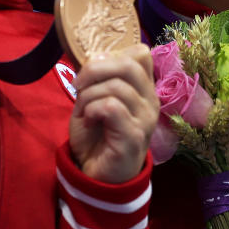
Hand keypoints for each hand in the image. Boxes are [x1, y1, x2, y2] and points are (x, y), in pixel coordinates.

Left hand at [69, 44, 159, 182]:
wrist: (97, 175)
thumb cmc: (97, 135)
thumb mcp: (95, 98)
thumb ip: (99, 77)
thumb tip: (94, 56)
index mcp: (144, 88)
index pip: (141, 53)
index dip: (110, 55)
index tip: (91, 72)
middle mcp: (151, 100)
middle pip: (129, 64)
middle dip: (95, 69)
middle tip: (77, 85)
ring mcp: (146, 119)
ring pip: (117, 86)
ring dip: (89, 95)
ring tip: (82, 111)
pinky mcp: (134, 136)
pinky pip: (111, 107)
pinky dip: (92, 109)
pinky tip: (88, 121)